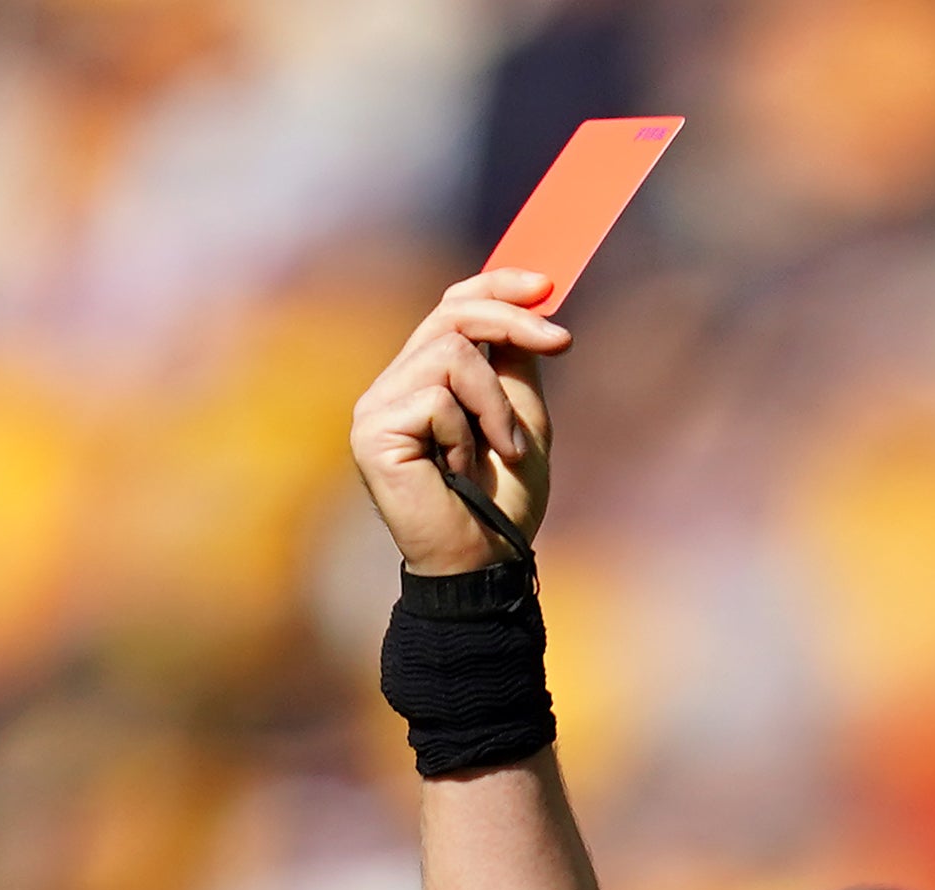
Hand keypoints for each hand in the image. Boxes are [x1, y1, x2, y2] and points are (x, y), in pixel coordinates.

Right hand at [351, 269, 569, 573]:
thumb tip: (526, 298)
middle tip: (562, 343)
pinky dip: (466, 434)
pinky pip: (436, 397)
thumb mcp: (521, 416)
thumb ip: (513, 360)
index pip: (451, 307)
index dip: (496, 284)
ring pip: (451, 355)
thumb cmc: (503, 501)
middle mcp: (394, 386)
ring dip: (494, 404)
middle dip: (513, 322)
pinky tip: (458, 472)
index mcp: (425, 378)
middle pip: (451, 314)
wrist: (486, 562)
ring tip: (500, 450)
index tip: (547, 282)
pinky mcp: (371, 431)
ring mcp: (376, 407)